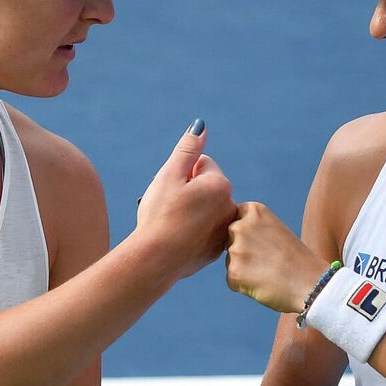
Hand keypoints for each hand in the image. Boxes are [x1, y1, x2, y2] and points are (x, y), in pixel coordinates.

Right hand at [132, 121, 236, 280]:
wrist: (155, 259)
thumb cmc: (160, 214)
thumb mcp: (170, 175)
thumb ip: (187, 149)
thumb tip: (201, 126)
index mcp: (221, 185)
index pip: (202, 165)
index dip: (182, 174)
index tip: (171, 192)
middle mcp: (230, 206)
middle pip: (205, 188)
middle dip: (188, 193)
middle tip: (169, 209)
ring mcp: (225, 230)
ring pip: (205, 210)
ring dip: (191, 212)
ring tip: (172, 225)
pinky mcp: (216, 249)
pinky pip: (204, 232)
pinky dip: (192, 232)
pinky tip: (177, 240)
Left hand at [224, 201, 330, 312]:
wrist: (311, 283)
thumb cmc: (296, 258)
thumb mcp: (274, 229)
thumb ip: (251, 228)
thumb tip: (227, 239)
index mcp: (253, 210)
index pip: (235, 220)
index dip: (249, 235)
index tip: (265, 243)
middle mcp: (240, 226)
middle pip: (229, 240)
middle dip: (242, 251)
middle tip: (268, 260)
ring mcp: (236, 249)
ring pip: (230, 260)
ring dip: (243, 268)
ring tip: (268, 272)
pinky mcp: (233, 272)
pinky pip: (232, 279)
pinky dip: (244, 285)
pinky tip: (263, 284)